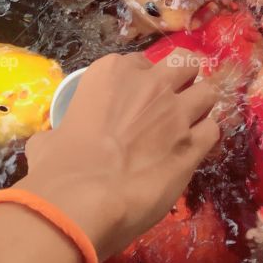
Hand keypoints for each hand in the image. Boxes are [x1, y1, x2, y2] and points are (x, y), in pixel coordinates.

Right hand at [16, 51, 221, 260]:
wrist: (84, 200)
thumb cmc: (58, 167)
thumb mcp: (49, 137)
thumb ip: (64, 131)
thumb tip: (57, 143)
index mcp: (112, 73)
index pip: (139, 62)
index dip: (141, 81)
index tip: (135, 100)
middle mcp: (151, 84)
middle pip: (184, 63)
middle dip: (183, 79)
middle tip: (172, 103)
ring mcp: (177, 112)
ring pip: (208, 91)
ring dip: (200, 106)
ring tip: (189, 125)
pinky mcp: (194, 144)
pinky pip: (213, 129)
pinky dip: (205, 138)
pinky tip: (194, 151)